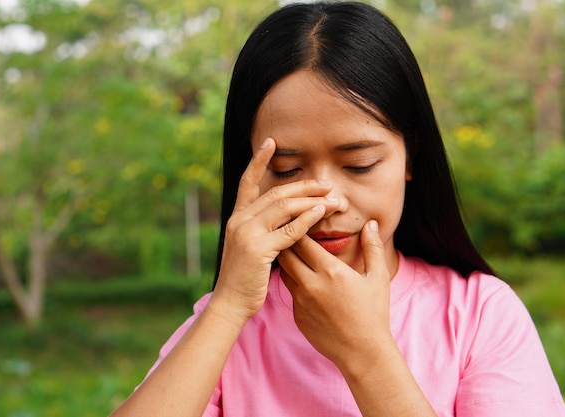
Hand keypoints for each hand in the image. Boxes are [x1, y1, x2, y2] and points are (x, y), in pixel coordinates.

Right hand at [212, 138, 339, 322]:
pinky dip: (307, 220)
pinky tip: (322, 214)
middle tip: (327, 184)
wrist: (230, 303)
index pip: (247, 181)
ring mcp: (247, 233)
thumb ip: (264, 230)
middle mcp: (240, 220)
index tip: (271, 142)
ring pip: (284, 207)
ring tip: (334, 199)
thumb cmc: (244, 278)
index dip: (259, 160)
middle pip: (276, 193)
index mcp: (237, 217)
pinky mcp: (258, 249)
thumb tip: (286, 218)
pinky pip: (288, 230)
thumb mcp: (250, 248)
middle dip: (304, 186)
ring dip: (312, 201)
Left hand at [278, 220, 393, 367]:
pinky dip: (295, 283)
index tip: (302, 222)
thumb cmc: (374, 313)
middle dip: (288, 242)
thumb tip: (370, 224)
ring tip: (295, 254)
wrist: (362, 352)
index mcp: (331, 270)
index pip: (303, 240)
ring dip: (288, 261)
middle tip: (292, 234)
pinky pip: (290, 292)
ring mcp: (301, 301)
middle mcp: (311, 284)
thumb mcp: (378, 277)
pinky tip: (305, 281)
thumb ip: (372, 247)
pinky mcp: (297, 315)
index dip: (300, 228)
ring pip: (284, 272)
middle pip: (286, 253)